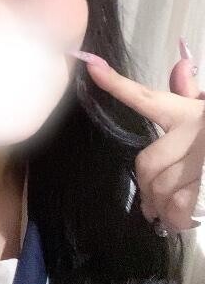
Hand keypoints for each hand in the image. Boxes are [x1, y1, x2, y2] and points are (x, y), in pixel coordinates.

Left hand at [78, 42, 204, 234]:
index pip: (146, 98)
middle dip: (147, 187)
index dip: (116, 84)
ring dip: (159, 206)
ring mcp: (201, 162)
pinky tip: (178, 219)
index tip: (90, 64)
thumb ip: (191, 94)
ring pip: (161, 189)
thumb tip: (181, 65)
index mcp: (187, 113)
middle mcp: (193, 133)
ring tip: (166, 212)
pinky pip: (178, 209)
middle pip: (147, 164)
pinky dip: (175, 219)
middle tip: (151, 201)